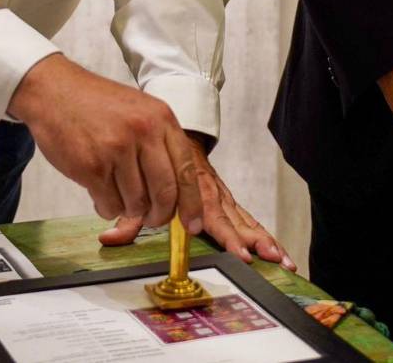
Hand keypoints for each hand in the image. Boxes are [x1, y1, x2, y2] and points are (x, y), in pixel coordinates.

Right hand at [9, 54, 203, 231]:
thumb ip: (159, 145)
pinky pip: (110, 205)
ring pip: (137, 204)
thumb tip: (177, 194)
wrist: (54, 91)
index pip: (186, 169)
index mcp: (160, 118)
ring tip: (116, 190)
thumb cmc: (97, 104)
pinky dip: (106, 206)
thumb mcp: (140, 111)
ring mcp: (117, 149)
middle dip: (160, 215)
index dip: (192, 203)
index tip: (193, 224)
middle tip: (153, 218)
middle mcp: (143, 132)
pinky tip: (99, 190)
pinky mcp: (92, 166)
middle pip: (165, 193)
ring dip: (128, 208)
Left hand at [99, 137, 296, 270]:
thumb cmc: (157, 160)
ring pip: (247, 219)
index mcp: (193, 186)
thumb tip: (110, 238)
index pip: (212, 213)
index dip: (226, 235)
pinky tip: (279, 252)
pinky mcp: (228, 199)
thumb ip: (129, 215)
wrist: (175, 133)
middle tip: (268, 257)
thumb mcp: (141, 184)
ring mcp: (223, 195)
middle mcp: (213, 191)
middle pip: (235, 219)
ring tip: (283, 260)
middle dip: (253, 240)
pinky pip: (248, 218)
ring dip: (264, 239)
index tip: (240, 253)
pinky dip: (263, 234)